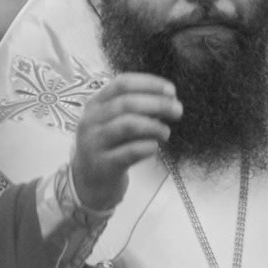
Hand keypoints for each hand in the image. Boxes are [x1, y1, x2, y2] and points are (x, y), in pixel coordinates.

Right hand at [70, 73, 182, 214]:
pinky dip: (147, 147)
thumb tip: (169, 101)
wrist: (89, 183)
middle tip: (178, 110)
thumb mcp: (115, 123)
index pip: (122, 83)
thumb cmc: (110, 147)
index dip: (150, 84)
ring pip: (128, 125)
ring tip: (166, 133)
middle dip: (157, 104)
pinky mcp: (103, 165)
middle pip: (127, 103)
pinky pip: (129, 152)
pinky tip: (155, 148)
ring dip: (154, 126)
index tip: (172, 91)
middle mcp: (91, 120)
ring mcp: (94, 143)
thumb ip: (136, 110)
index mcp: (95, 104)